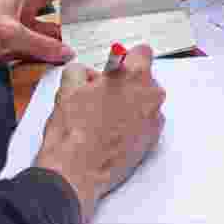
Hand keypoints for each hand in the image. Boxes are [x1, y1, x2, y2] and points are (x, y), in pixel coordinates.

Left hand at [0, 0, 111, 71]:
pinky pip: (40, 51)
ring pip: (51, 35)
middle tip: (104, 14)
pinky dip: (51, 57)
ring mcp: (20, 30)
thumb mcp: (9, 34)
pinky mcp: (14, 48)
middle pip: (60, 11)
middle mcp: (25, 11)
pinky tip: (64, 64)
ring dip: (65, 43)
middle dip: (80, 13)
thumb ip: (41, 44)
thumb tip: (67, 53)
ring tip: (88, 47)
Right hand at [34, 45, 165, 223]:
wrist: (76, 171)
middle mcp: (151, 96)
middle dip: (127, 84)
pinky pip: (146, 123)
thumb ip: (82, 71)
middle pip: (144, 79)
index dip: (126, 59)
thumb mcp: (69, 88)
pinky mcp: (152, 141)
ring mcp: (154, 120)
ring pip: (146, 102)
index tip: (117, 67)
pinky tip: (113, 133)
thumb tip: (89, 74)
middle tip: (104, 95)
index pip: (142, 52)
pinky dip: (134, 124)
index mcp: (134, 76)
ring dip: (131, 104)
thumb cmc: (73, 130)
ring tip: (105, 118)